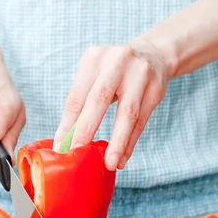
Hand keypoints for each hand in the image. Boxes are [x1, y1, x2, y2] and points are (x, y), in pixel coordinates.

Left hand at [53, 42, 174, 170]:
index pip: (77, 95)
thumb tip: (66, 139)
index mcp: (94, 58)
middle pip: (100, 99)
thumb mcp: (95, 75)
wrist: (153, 54)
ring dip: (117, 142)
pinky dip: (131, 142)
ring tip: (109, 163)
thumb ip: (82, 102)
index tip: (61, 147)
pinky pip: (141, 121)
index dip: (68, 123)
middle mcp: (117, 62)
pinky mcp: (156, 89)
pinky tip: (122, 157)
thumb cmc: (114, 71)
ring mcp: (139, 74)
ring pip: (127, 113)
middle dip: (87, 128)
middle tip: (78, 152)